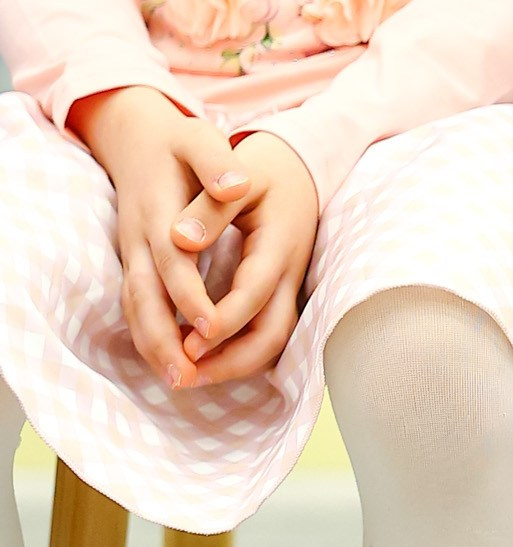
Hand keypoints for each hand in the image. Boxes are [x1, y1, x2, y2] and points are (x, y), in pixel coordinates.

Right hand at [69, 86, 260, 390]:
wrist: (135, 138)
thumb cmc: (176, 141)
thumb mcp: (198, 138)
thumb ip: (216, 162)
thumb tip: (236, 185)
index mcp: (159, 212)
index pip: (173, 263)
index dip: (190, 296)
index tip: (212, 327)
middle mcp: (140, 239)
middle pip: (144, 297)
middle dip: (163, 340)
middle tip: (187, 378)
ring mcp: (132, 252)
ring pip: (135, 308)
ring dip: (154, 346)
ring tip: (181, 381)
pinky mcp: (134, 262)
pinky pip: (136, 305)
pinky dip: (149, 334)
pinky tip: (171, 359)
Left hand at [165, 130, 319, 386]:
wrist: (299, 170)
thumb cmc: (264, 171)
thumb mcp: (240, 175)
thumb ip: (210, 206)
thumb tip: (179, 239)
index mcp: (278, 244)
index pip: (255, 294)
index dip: (223, 322)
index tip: (186, 343)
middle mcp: (289, 273)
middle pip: (272, 335)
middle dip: (230, 363)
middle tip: (184, 376)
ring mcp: (289, 287)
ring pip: (273, 343)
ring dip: (232, 365)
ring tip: (187, 376)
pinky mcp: (282, 294)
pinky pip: (265, 335)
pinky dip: (236, 354)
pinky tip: (202, 357)